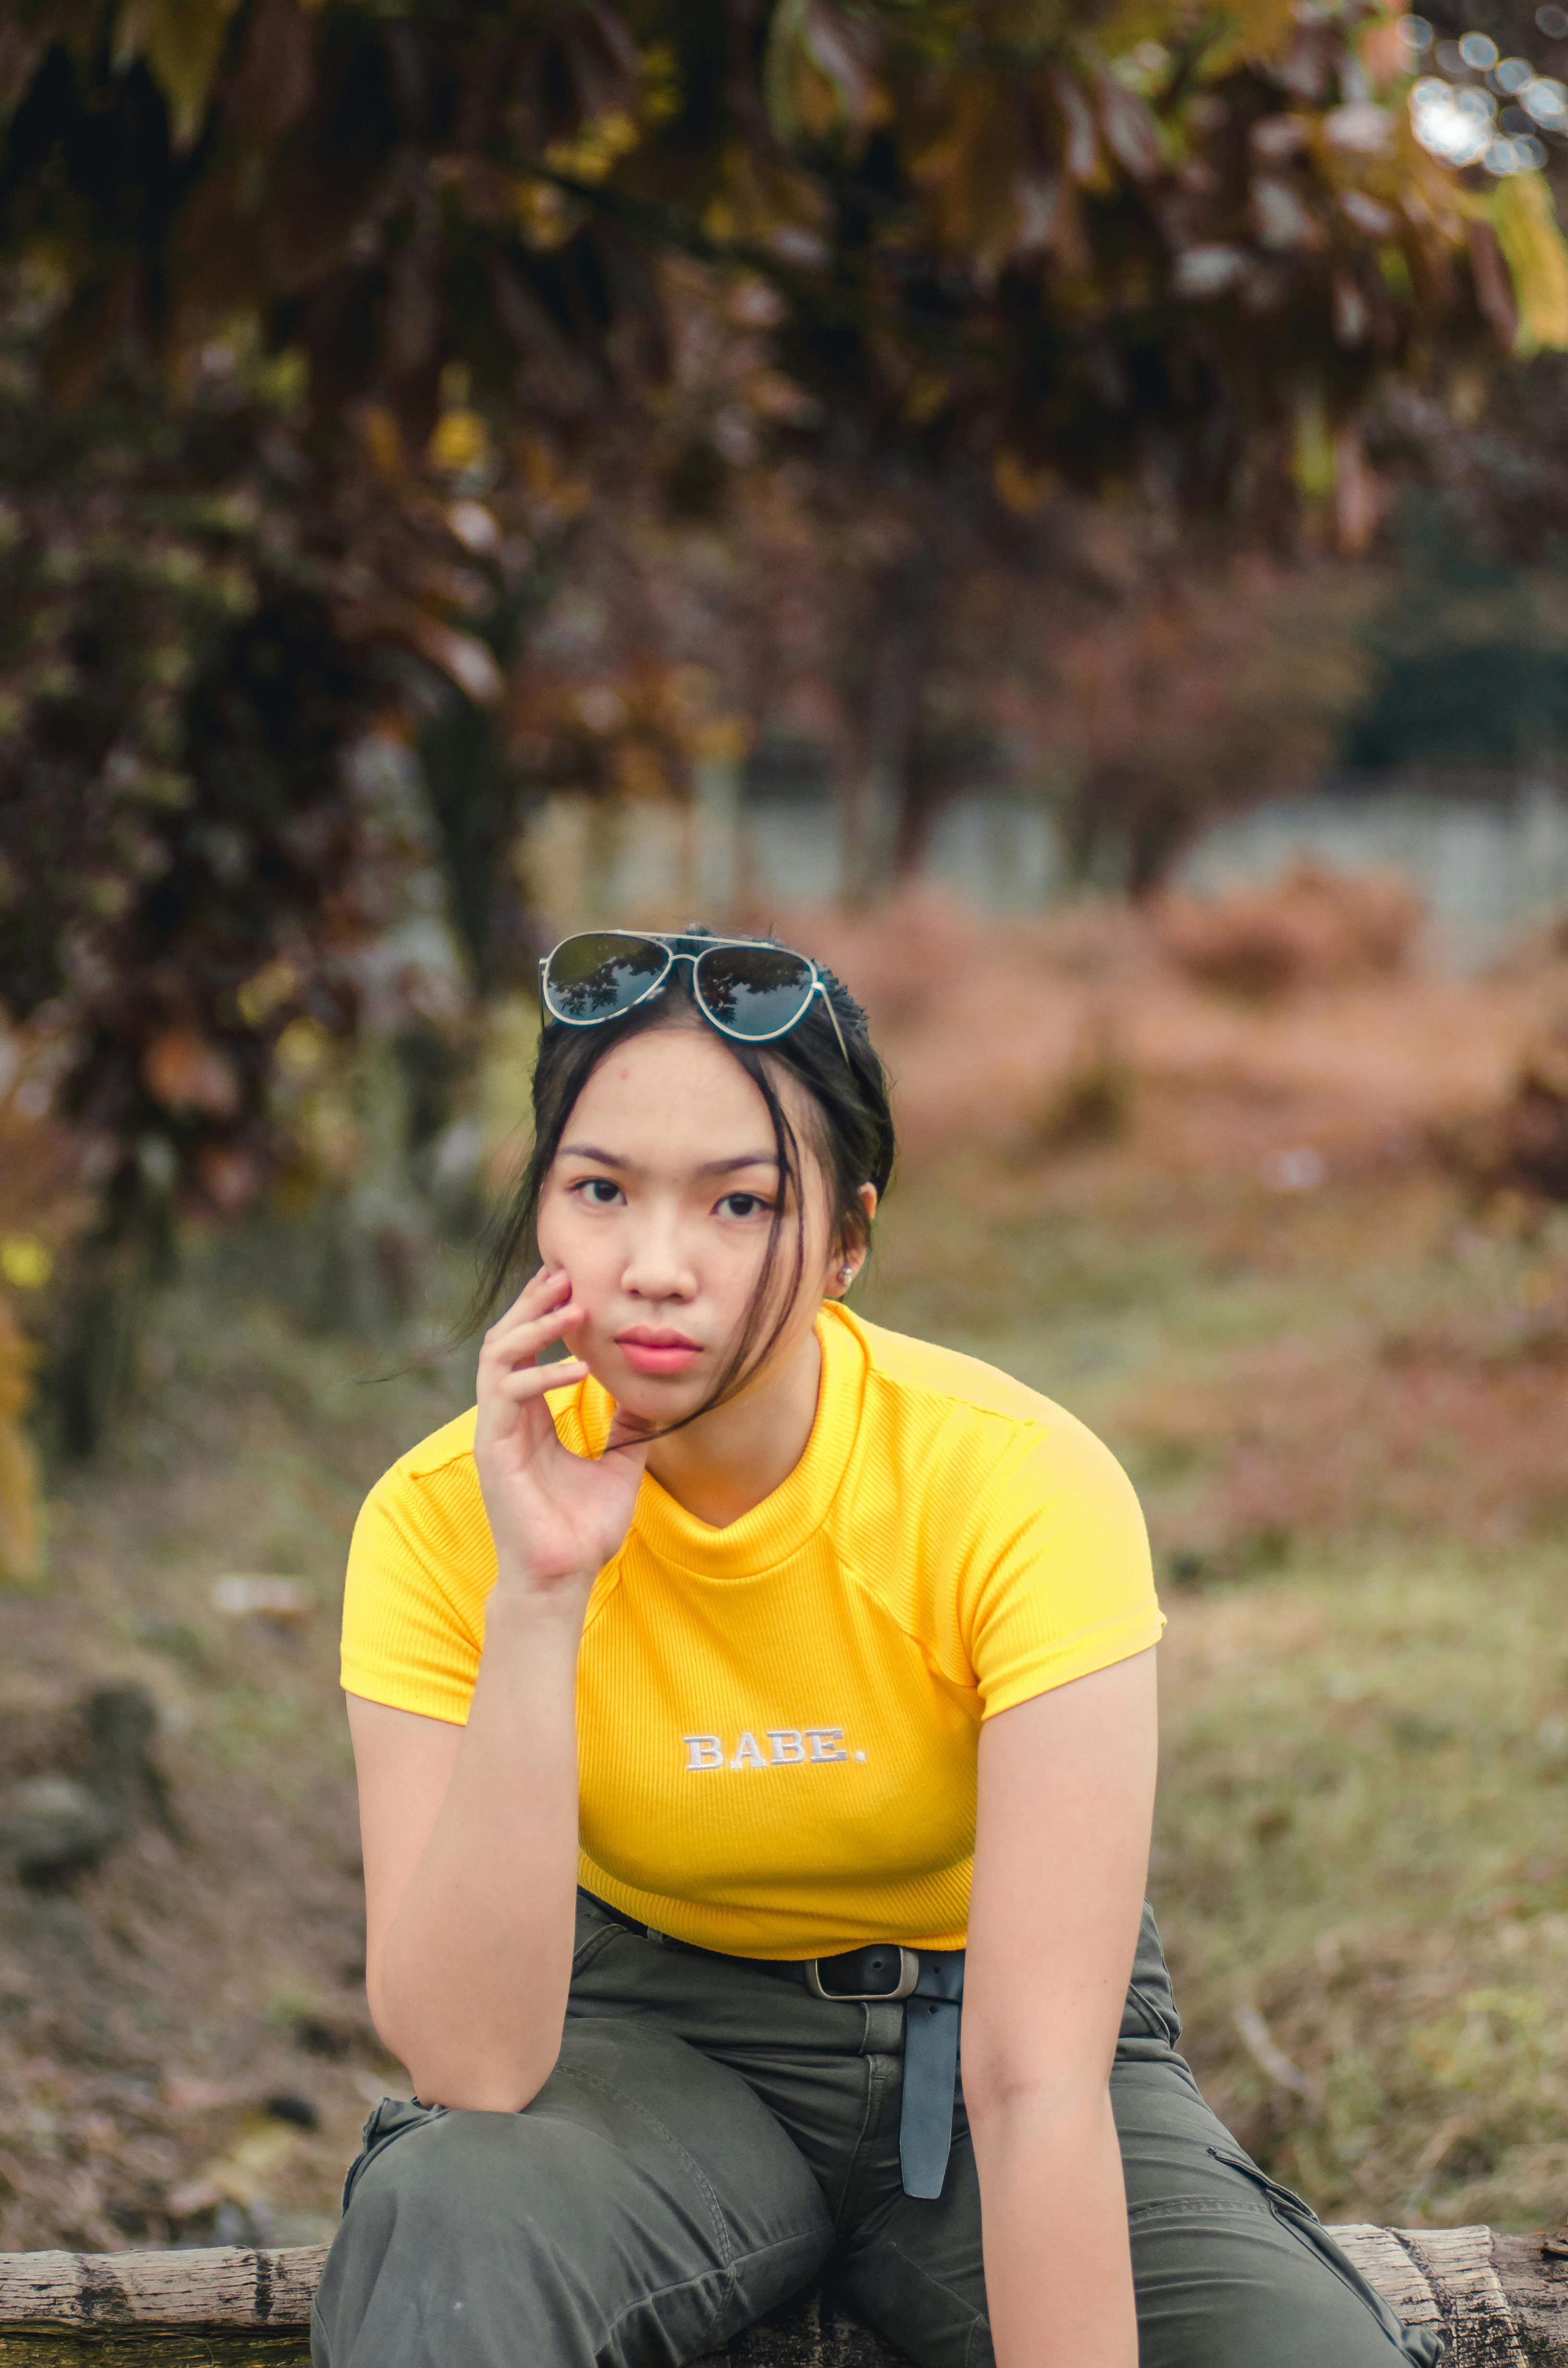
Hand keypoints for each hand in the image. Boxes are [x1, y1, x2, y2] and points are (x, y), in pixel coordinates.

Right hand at [473, 1267, 648, 1608]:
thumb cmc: (583, 1531)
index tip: (574, 1283)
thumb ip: (628, 1428)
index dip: (544, 1313)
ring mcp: (495, 1432)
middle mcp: (506, 1418)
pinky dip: (541, 1375)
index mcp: (529, 1418)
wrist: (563, 1579)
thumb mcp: (619, 1467)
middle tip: (564, 1273)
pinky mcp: (493, 1450)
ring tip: (572, 1310)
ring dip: (534, 1328)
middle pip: (506, 1340)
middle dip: (533, 1304)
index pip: (527, 1349)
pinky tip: (579, 1369)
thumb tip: (651, 1395)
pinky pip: (508, 1396)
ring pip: (497, 1357)